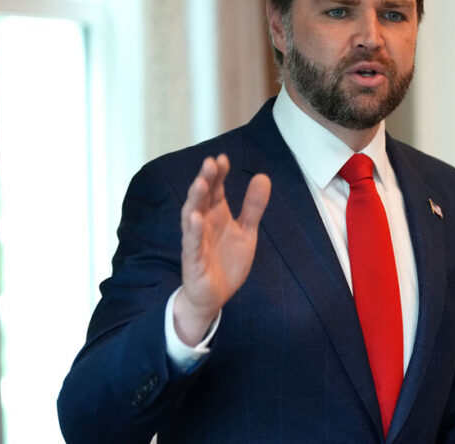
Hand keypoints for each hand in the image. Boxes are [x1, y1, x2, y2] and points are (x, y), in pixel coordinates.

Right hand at [174, 154, 270, 344]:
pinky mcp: (193, 261)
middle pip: (202, 198)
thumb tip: (263, 176)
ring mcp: (196, 241)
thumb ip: (253, 206)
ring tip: (200, 183)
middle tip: (210, 163)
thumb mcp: (246, 232)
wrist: (215, 296)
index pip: (216, 189)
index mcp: (216, 215)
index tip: (223, 158)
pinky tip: (195, 218)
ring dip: (195, 200)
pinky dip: (193, 231)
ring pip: (192, 217)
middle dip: (206, 180)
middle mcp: (204, 224)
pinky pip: (192, 244)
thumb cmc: (226, 261)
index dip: (218, 174)